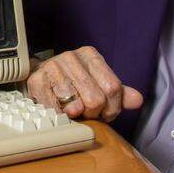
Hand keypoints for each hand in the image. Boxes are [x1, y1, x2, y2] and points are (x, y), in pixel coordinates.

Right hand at [24, 47, 142, 120]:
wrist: (43, 79)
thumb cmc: (74, 84)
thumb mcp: (99, 85)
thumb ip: (119, 94)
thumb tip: (137, 100)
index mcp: (90, 55)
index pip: (113, 87)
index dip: (112, 108)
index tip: (106, 113)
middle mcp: (71, 56)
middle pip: (95, 98)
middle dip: (93, 113)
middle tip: (87, 113)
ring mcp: (52, 67)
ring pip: (75, 105)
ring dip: (76, 116)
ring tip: (73, 111)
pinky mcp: (36, 81)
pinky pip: (55, 109)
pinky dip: (60, 117)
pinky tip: (60, 112)